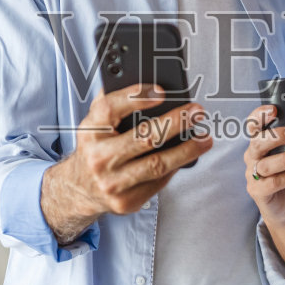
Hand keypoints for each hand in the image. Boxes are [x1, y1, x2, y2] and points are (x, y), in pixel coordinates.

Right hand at [41, 83, 211, 240]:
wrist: (80, 188)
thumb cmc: (95, 148)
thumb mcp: (94, 123)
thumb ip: (113, 102)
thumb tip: (146, 83)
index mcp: (90, 132)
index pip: (110, 109)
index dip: (136, 97)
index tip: (161, 91)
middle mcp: (99, 158)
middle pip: (144, 138)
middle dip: (175, 123)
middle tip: (196, 112)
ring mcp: (113, 183)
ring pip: (157, 164)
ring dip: (187, 150)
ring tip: (204, 137)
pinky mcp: (127, 201)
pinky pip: (158, 181)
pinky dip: (175, 166)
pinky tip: (187, 155)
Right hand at [244, 104, 284, 225]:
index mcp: (259, 143)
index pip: (253, 125)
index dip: (259, 116)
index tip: (274, 110)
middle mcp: (252, 156)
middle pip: (256, 142)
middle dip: (276, 136)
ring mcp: (252, 175)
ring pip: (264, 164)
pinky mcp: (257, 191)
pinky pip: (272, 183)